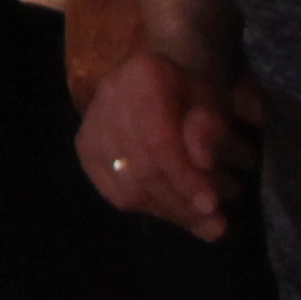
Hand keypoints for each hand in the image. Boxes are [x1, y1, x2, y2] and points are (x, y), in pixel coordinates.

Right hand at [76, 48, 249, 237]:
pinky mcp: (85, 148)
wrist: (157, 80)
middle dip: (181, 202)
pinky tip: (173, 210)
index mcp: (143, 75)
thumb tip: (202, 161)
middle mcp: (108, 98)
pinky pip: (113, 191)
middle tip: (215, 223)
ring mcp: (91, 125)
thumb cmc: (192, 91)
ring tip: (201, 223)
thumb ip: (210, 127)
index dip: (184, 177)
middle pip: (142, 167)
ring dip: (168, 210)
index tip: (211, 205)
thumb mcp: (215, 100)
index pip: (159, 139)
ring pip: (128, 185)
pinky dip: (148, 207)